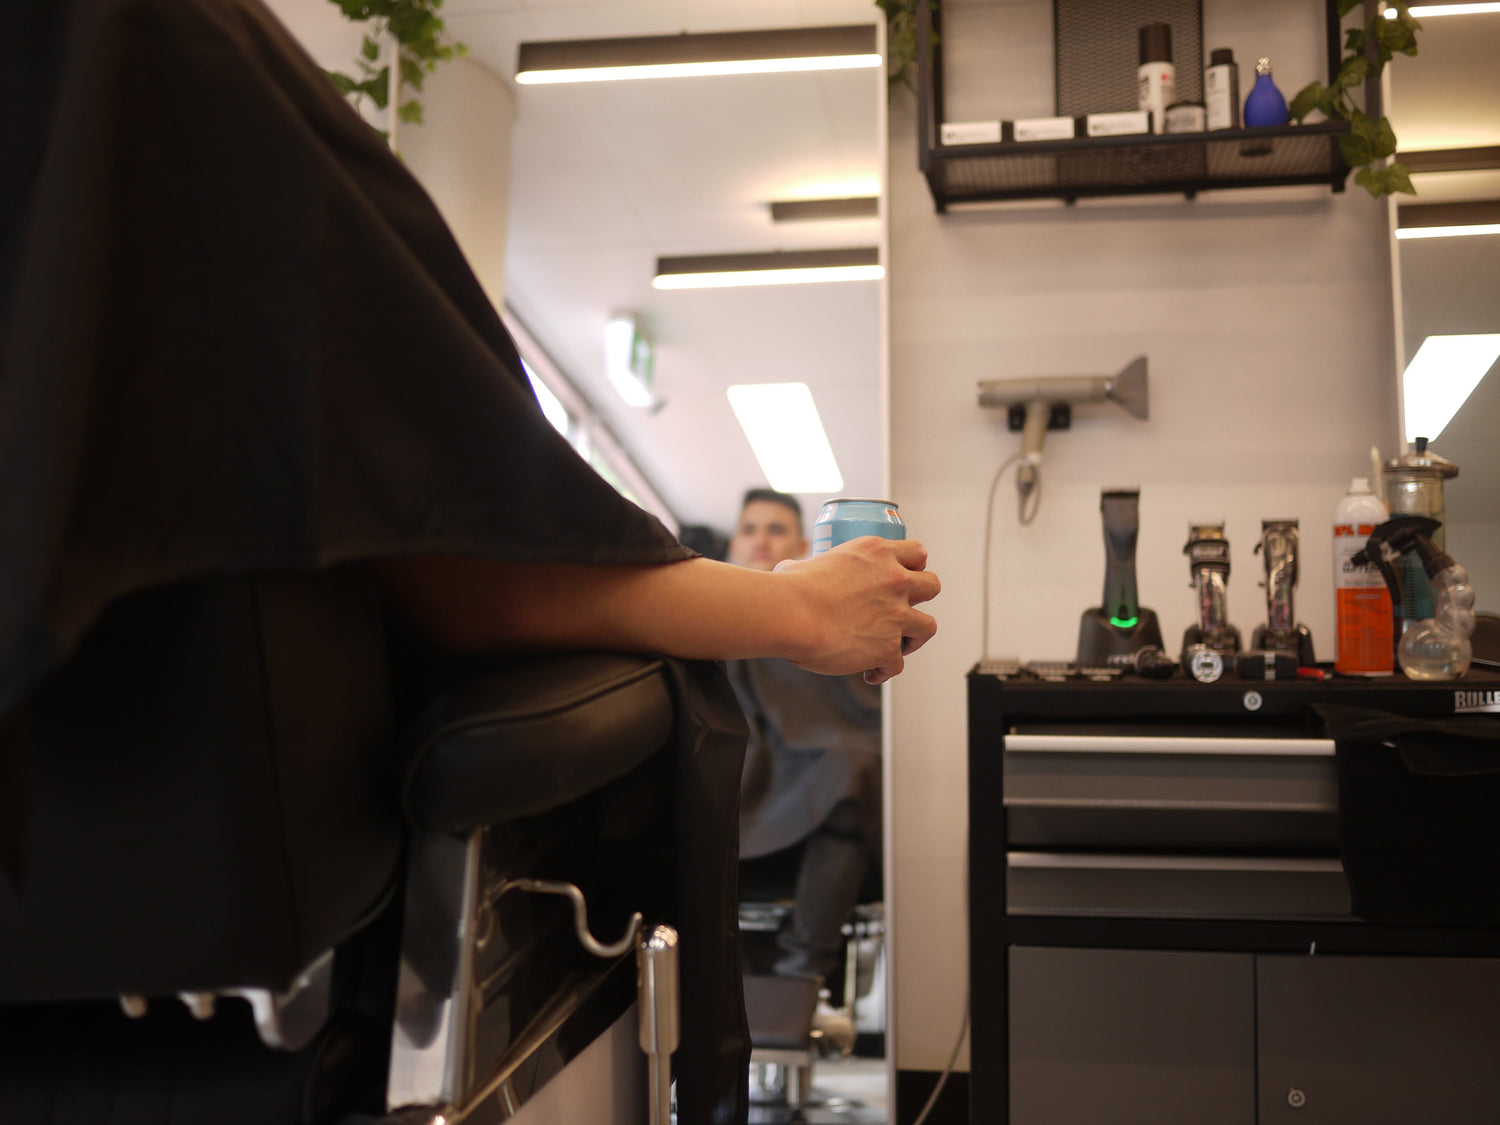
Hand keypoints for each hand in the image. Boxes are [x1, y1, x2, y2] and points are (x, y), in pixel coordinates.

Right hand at [774, 537, 939, 683]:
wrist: (790, 615)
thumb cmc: (790, 589)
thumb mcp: (805, 564)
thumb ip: (810, 566)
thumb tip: (793, 571)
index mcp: (877, 553)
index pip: (917, 552)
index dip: (913, 566)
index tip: (904, 576)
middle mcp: (894, 580)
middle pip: (932, 586)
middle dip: (921, 599)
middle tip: (902, 609)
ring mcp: (896, 615)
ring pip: (928, 627)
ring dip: (914, 637)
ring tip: (897, 645)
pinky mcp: (889, 648)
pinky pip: (898, 664)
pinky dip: (885, 670)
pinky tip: (869, 672)